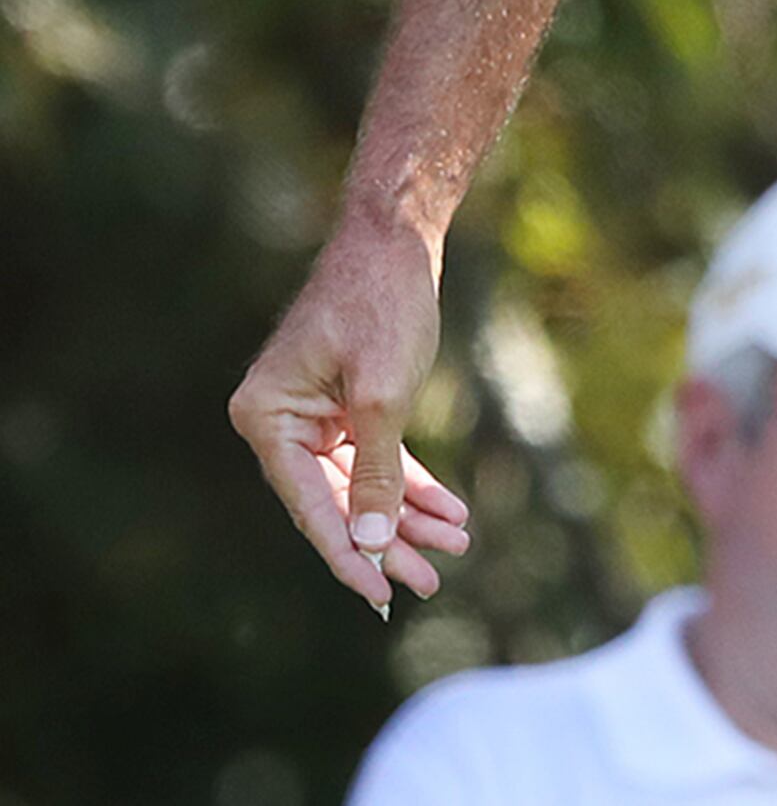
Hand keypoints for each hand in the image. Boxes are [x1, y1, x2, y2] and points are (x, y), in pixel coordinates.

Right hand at [227, 213, 471, 613]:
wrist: (398, 238)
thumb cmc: (383, 305)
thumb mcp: (383, 396)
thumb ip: (375, 473)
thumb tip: (372, 545)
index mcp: (266, 419)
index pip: (311, 506)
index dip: (349, 554)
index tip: (381, 595)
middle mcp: (279, 421)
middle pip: (338, 502)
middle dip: (389, 542)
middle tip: (432, 581)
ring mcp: (312, 415)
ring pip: (363, 485)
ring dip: (408, 517)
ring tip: (453, 548)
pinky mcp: (346, 405)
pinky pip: (378, 457)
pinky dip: (412, 484)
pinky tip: (448, 513)